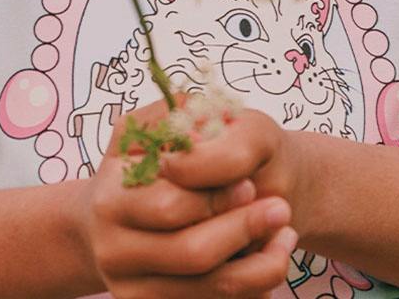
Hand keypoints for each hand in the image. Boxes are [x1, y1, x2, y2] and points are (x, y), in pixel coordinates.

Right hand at [77, 96, 297, 297]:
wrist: (119, 215)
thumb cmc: (152, 160)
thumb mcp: (155, 125)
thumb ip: (178, 116)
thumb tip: (202, 131)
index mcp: (110, 197)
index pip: (171, 204)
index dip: (217, 197)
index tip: (250, 182)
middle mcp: (113, 249)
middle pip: (192, 253)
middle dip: (244, 229)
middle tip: (282, 209)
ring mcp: (131, 289)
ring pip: (210, 288)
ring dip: (262, 266)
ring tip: (288, 236)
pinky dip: (251, 290)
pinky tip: (270, 262)